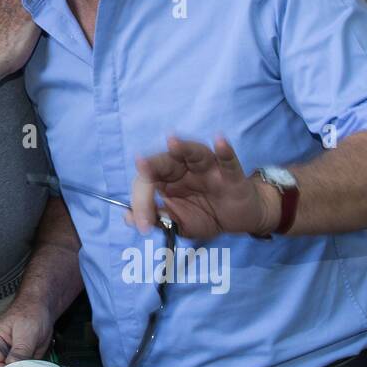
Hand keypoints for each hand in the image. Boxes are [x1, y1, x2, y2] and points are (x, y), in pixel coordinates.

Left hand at [132, 135, 272, 239]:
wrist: (238, 221)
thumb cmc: (205, 214)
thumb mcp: (178, 223)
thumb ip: (156, 219)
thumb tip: (128, 217)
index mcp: (167, 179)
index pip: (146, 182)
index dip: (140, 201)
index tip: (142, 225)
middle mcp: (184, 168)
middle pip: (164, 162)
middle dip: (151, 166)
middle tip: (141, 166)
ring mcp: (208, 169)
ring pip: (194, 153)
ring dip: (183, 147)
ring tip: (173, 142)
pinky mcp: (232, 175)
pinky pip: (228, 161)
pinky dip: (225, 151)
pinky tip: (220, 141)